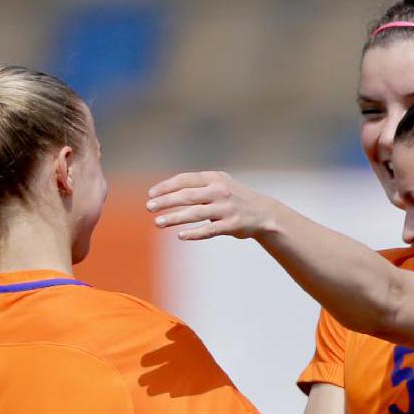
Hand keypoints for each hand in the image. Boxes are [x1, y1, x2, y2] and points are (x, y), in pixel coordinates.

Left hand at [145, 171, 278, 240]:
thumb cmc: (234, 198)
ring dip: (174, 218)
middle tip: (149, 207)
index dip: (166, 186)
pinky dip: (194, 233)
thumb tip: (167, 192)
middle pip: (187, 196)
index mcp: (214, 178)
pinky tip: (180, 236)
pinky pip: (209, 230)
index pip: (185, 180)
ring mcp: (226, 208)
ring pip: (195, 213)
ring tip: (158, 223)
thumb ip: (198, 186)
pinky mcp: (232, 225)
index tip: (151, 194)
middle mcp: (220, 191)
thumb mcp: (219, 184)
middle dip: (166, 201)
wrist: (264, 213)